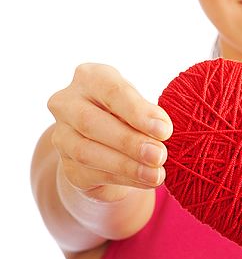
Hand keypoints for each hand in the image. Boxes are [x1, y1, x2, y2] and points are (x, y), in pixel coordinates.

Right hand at [48, 63, 172, 202]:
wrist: (109, 144)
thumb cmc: (131, 115)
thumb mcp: (141, 107)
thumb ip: (147, 115)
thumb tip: (161, 131)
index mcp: (90, 77)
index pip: (112, 91)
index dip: (138, 112)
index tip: (164, 130)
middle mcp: (68, 103)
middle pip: (92, 122)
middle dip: (129, 141)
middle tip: (160, 155)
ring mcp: (62, 136)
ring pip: (87, 152)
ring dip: (127, 165)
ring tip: (156, 174)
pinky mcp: (67, 166)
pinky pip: (92, 174)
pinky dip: (124, 178)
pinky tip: (146, 181)